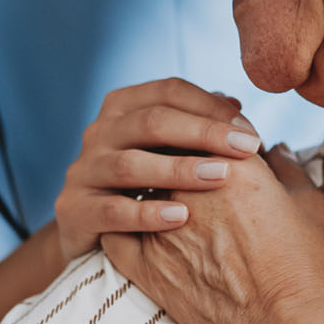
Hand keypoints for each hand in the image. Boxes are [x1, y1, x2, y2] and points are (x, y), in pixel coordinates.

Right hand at [54, 78, 261, 261]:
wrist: (92, 232)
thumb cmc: (144, 184)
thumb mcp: (168, 150)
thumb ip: (197, 127)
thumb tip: (234, 107)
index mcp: (122, 107)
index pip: (169, 91)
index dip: (211, 107)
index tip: (249, 132)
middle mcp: (98, 131)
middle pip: (151, 121)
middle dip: (204, 133)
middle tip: (247, 150)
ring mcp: (83, 170)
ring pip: (130, 164)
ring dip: (178, 169)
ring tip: (219, 177)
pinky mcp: (74, 208)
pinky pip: (112, 210)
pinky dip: (147, 213)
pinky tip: (181, 218)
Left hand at [102, 146, 323, 323]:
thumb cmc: (308, 268)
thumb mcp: (311, 205)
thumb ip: (287, 167)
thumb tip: (274, 149)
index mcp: (233, 164)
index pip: (206, 127)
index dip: (208, 131)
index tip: (212, 140)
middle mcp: (190, 187)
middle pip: (166, 151)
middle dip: (173, 152)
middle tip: (180, 163)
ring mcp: (161, 225)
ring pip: (137, 187)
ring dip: (145, 185)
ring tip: (157, 194)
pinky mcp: (144, 263)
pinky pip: (115, 232)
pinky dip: (121, 224)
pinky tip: (129, 225)